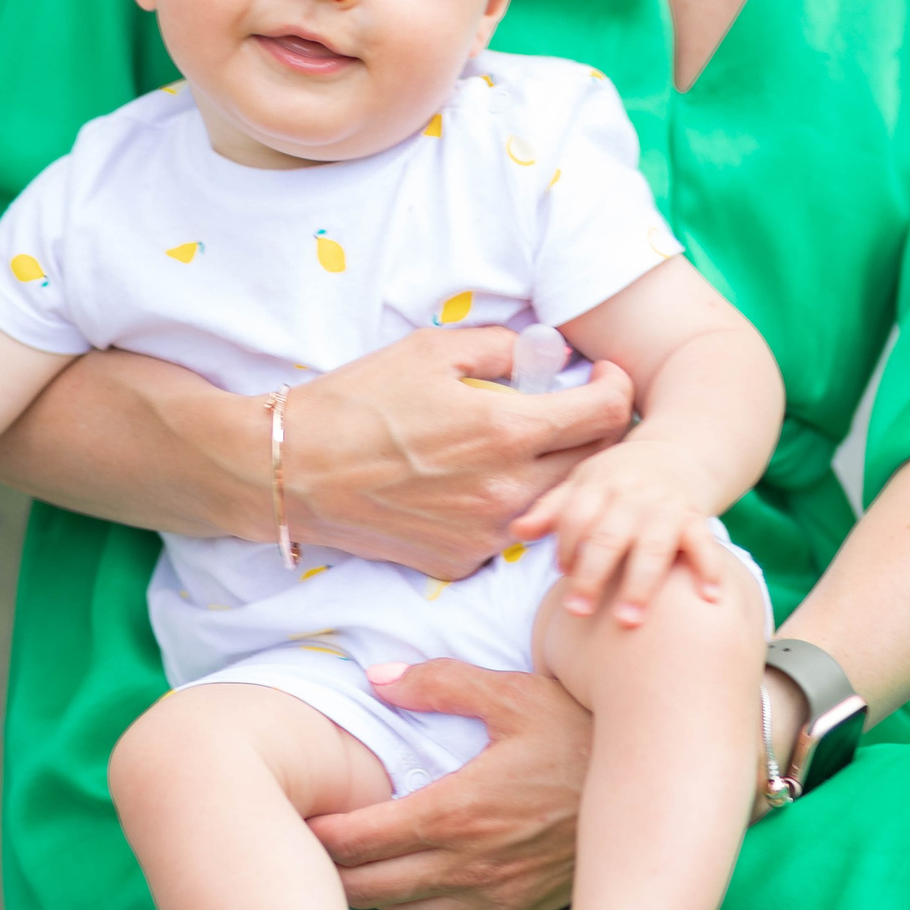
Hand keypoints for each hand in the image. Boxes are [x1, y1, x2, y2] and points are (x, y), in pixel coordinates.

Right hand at [286, 327, 634, 580]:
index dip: (617, 388)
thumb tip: (544, 353)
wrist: (291, 471)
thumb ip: (500, 347)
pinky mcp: (460, 561)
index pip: (607, 415)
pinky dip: (510, 506)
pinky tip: (479, 482)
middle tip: (573, 408)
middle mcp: (507, 493)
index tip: (605, 376)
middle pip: (595, 465)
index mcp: (507, 432)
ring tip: (529, 446)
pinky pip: (510, 533)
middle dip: (596, 431)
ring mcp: (485, 535)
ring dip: (559, 473)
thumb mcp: (430, 350)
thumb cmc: (356, 402)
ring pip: (557, 505)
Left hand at [307, 660, 589, 909]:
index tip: (298, 820)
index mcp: (456, 810)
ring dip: (365, 895)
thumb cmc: (579, 734)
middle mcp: (467, 864)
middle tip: (301, 850)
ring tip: (346, 868)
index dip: (318, 835)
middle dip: (325, 872)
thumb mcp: (513, 694)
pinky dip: (410, 907)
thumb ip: (439, 684)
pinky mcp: (516, 909)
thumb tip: (378, 680)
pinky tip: (405, 881)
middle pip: (365, 888)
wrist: (653, 789)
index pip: (359, 839)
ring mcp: (493, 894)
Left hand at [509, 438, 734, 626]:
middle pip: (608, 537)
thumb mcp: (581, 484)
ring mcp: (666, 508)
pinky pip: (704, 544)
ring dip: (641, 584)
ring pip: (652, 547)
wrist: (676, 454)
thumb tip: (517, 531)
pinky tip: (710, 598)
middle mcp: (632, 497)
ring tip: (629, 620)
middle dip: (593, 574)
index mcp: (598, 486)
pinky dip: (709, 569)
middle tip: (579, 613)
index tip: (561, 574)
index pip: (576, 517)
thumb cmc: (617, 479)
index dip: (566, 546)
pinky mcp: (695, 519)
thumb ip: (551, 510)